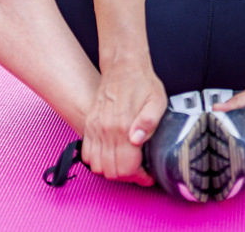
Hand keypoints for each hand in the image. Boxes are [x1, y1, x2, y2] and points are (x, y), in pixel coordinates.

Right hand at [82, 63, 167, 186]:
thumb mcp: (157, 101)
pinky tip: (111, 155)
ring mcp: (95, 129)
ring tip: (127, 163)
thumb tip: (137, 140)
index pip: (126, 168)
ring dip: (112, 170)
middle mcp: (106, 130)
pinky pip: (87, 154)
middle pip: (112, 172)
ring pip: (98, 166)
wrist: (123, 67)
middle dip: (127, 175)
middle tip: (139, 170)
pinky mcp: (89, 125)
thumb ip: (149, 122)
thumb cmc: (143, 84)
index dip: (139, 177)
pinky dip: (98, 161)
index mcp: (124, 127)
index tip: (147, 175)